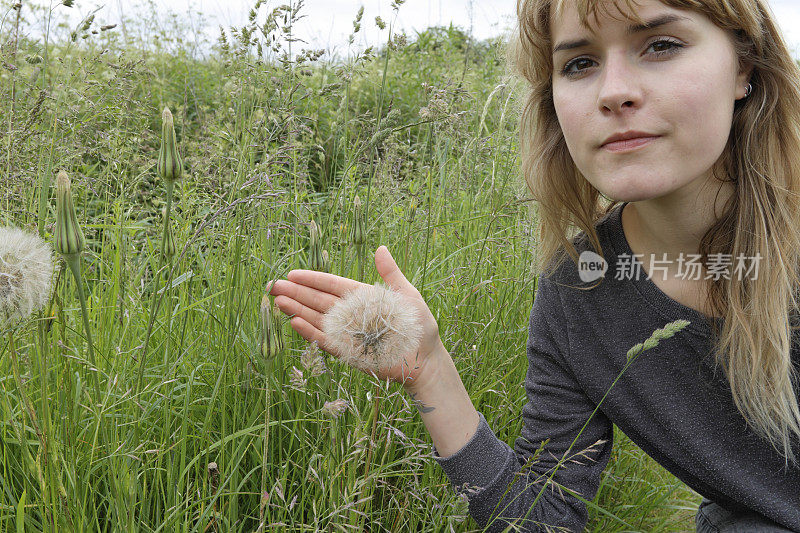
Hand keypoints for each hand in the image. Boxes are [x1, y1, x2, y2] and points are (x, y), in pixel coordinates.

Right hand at [267, 246, 442, 388]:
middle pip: (319, 302)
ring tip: (278, 301)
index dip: (313, 280)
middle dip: (297, 293)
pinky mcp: (349, 352)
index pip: (333, 286)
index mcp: (364, 298)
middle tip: (273, 286)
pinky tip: (295, 322)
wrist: (427, 362)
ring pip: (318, 320)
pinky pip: (326, 341)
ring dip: (298, 310)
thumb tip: (380, 249)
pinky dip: (310, 332)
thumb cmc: (420, 328)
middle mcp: (352, 315)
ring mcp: (348, 334)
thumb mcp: (408, 296)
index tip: (293, 274)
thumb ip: (391, 275)